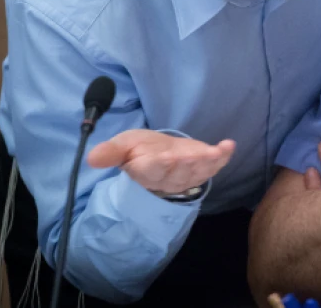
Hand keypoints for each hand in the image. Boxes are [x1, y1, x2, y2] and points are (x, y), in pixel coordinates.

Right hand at [87, 129, 234, 194]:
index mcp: (146, 170)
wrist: (158, 154)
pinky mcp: (202, 168)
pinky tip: (229, 145)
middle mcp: (168, 176)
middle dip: (187, 163)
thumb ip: (110, 153)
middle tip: (195, 154)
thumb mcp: (122, 146)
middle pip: (178, 172)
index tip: (164, 157)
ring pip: (198, 172)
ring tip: (216, 151)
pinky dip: (223, 157)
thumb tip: (91, 158)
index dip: (158, 165)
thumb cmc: (139, 150)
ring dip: (208, 162)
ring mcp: (188, 174)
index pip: (150, 170)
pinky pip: (214, 166)